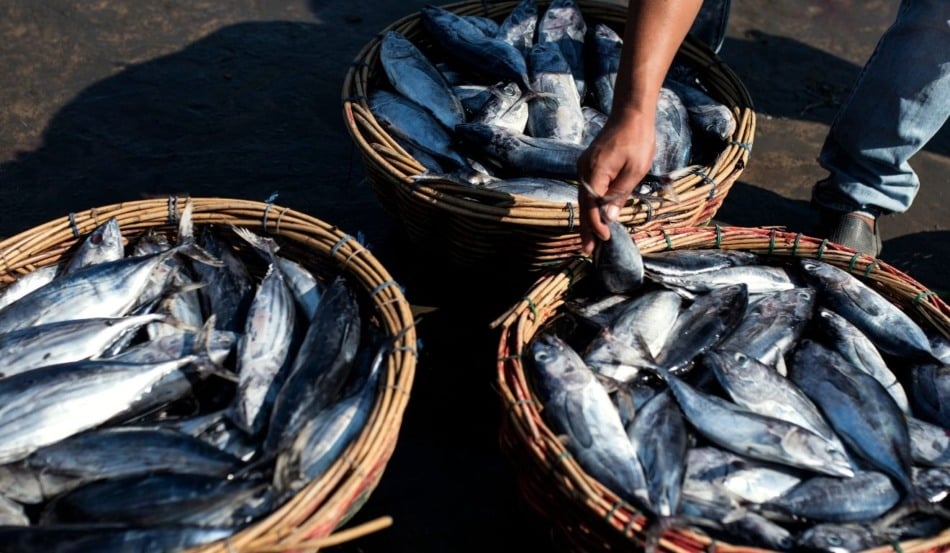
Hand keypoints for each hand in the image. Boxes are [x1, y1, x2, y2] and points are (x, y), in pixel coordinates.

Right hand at [576, 109, 656, 254]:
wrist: (630, 114)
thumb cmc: (637, 139)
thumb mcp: (635, 170)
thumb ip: (620, 194)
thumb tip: (609, 218)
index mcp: (595, 171)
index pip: (591, 204)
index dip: (597, 224)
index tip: (605, 238)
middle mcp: (584, 170)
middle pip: (583, 205)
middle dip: (586, 228)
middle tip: (587, 251)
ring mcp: (585, 167)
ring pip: (584, 198)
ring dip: (587, 219)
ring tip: (589, 240)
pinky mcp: (590, 165)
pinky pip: (587, 190)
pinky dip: (589, 206)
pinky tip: (594, 216)